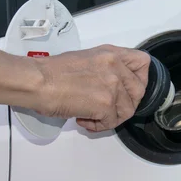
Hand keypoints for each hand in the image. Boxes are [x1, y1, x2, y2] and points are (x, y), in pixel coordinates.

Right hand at [30, 45, 149, 131]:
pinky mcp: (105, 104)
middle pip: (138, 91)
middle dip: (125, 104)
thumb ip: (106, 68)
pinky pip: (111, 122)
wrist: (38, 81)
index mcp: (111, 53)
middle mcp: (115, 67)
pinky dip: (98, 126)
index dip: (140, 79)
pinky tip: (84, 120)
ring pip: (127, 110)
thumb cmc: (52, 72)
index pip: (143, 63)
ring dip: (111, 118)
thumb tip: (111, 83)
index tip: (129, 89)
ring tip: (92, 116)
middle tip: (109, 108)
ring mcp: (112, 85)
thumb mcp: (87, 59)